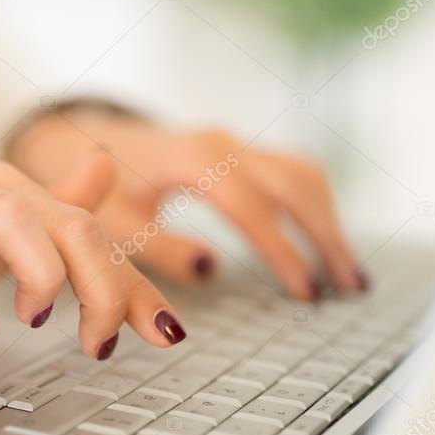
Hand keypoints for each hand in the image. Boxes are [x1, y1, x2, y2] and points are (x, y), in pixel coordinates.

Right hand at [0, 160, 186, 358]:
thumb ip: (54, 211)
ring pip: (15, 222)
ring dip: (46, 279)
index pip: (95, 233)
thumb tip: (105, 167)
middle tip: (100, 342)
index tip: (164, 334)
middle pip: (71, 224)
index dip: (137, 286)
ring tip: (39, 321)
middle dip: (105, 289)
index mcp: (13, 196)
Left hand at [12, 112, 364, 298]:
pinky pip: (294, 174)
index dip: (282, 250)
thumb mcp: (115, 224)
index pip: (252, 207)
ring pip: (302, 175)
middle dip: (326, 237)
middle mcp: (223, 144)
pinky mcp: (242, 152)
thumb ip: (160, 248)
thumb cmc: (96, 191)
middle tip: (351, 289)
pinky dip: (317, 208)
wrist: (82, 143)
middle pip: (294, 184)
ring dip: (330, 221)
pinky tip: (328, 243)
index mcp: (192, 160)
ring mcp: (236, 144)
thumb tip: (213, 270)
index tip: (305, 291)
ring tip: (350, 274)